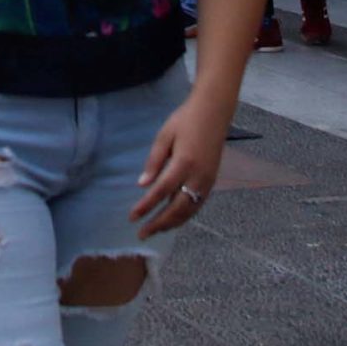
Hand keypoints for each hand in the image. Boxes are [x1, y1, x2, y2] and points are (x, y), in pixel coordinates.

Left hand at [131, 96, 231, 238]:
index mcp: (184, 163)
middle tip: (142, 234)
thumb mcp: (164, 135)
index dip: (146, 206)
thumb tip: (142, 186)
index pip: (161, 191)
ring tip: (155, 231)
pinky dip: (185, 216)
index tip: (132, 217)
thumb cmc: (185, 120)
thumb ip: (154, 161)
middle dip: (159, 223)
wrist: (214, 112)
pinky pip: (198, 205)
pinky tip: (173, 220)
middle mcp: (198, 176)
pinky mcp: (212, 181)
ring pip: (189, 210)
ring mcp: (208, 181)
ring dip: (172, 223)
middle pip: (177, 208)